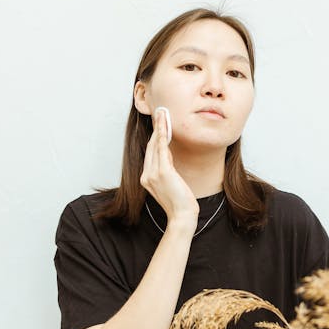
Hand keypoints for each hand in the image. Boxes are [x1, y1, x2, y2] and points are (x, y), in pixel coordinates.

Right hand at [140, 108, 198, 225]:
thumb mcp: (171, 182)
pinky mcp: (162, 172)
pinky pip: (161, 149)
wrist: (182, 216)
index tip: (159, 123)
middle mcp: (146, 175)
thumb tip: (167, 151)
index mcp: (146, 178)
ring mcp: (152, 174)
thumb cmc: (180, 202)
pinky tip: (165, 125)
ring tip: (163, 113)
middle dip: (156, 128)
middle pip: (151, 146)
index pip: (151, 152)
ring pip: (155, 145)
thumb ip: (166, 167)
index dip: (155, 136)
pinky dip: (162, 135)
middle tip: (160, 112)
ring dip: (159, 127)